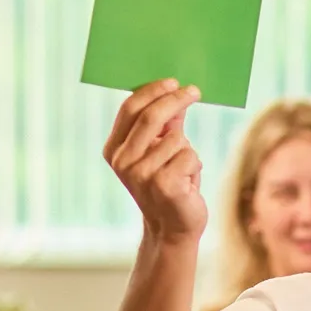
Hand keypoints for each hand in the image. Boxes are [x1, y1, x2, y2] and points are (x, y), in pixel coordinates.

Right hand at [103, 80, 205, 241]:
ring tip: (183, 171)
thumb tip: (175, 91)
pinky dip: (195, 166)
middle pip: (151, 118)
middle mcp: (124, 162)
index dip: (153, 91)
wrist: (173, 228)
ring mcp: (142, 175)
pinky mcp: (164, 185)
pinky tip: (188, 183)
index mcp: (115, 150)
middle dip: (175, 100)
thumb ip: (166, 123)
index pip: (130, 109)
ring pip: (178, 139)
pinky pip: (190, 156)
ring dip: (188, 150)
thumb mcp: (162, 150)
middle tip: (194, 91)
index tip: (174, 82)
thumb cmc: (169, 184)